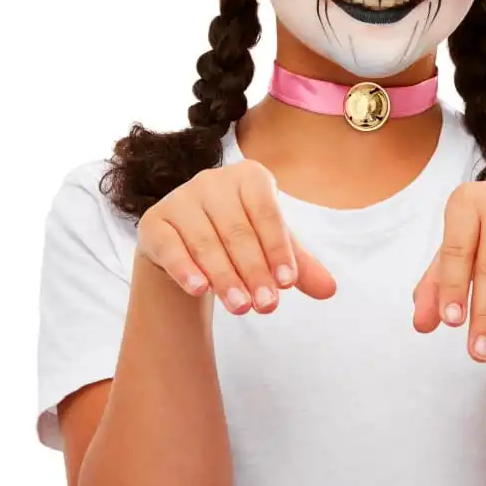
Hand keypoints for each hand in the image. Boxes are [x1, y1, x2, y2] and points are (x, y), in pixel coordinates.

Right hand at [136, 160, 336, 312]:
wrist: (187, 242)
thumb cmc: (240, 238)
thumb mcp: (272, 248)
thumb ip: (299, 265)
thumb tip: (330, 289)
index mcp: (249, 177)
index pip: (267, 213)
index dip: (278, 248)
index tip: (288, 283)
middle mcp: (212, 180)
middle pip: (237, 231)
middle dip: (254, 271)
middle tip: (267, 306)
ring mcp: (181, 198)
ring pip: (206, 242)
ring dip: (225, 277)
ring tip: (241, 308)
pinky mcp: (155, 221)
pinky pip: (172, 246)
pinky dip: (185, 268)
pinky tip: (200, 290)